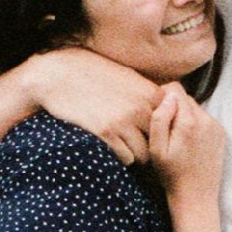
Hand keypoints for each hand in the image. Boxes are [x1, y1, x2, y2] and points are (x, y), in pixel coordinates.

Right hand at [25, 48, 159, 166]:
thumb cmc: (93, 74)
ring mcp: (124, 121)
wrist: (61, 75)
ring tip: (126, 150)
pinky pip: (125, 158)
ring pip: (144, 155)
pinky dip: (121, 157)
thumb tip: (165, 109)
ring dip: (136, 155)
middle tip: (141, 150)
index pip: (171, 124)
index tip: (153, 137)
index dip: (163, 134)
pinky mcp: (106, 132)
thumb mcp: (127, 77)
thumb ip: (148, 94)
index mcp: (150, 93)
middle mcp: (141, 107)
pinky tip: (113, 148)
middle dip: (152, 149)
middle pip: (160, 142)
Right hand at [142, 84, 224, 195]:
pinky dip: (195, 125)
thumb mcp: (156, 149)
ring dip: (185, 117)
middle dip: (174, 108)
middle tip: (166, 130)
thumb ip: (159, 119)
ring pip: (195, 108)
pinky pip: (204, 119)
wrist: (196, 197)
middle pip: (186, 98)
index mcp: (189, 121)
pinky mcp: (221, 134)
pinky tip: (189, 144)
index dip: (162, 96)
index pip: (175, 89)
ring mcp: (216, 126)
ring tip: (177, 140)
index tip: (156, 112)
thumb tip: (168, 96)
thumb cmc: (171, 175)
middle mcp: (206, 120)